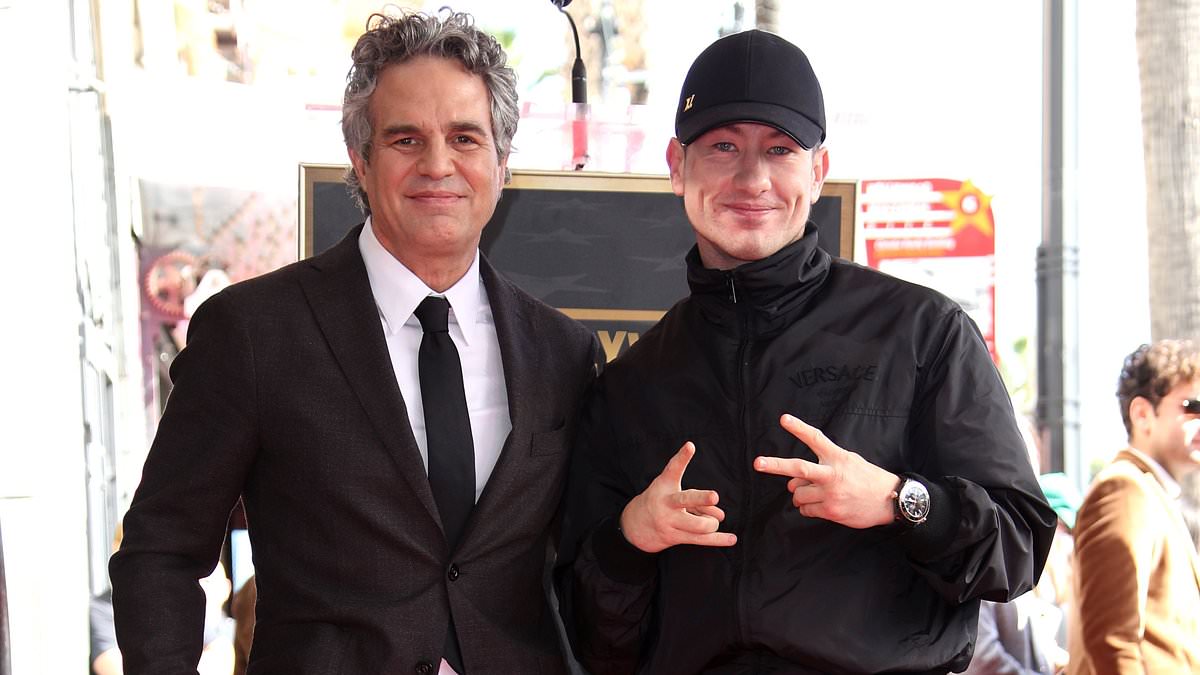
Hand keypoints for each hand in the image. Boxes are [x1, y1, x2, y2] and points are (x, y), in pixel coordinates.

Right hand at [619, 442, 737, 552]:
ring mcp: (669, 522)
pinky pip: (700, 540)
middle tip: (714, 496)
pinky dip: (718, 540)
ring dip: (711, 523)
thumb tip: (721, 515)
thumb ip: (698, 499)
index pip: (673, 469)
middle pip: (685, 500)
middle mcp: (666, 503)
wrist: (634, 525)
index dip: (682, 458)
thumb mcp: (673, 492)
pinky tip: (731, 539)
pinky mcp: (674, 537)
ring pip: (699, 525)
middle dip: (701, 499)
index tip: (690, 446)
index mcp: (664, 485)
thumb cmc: (660, 502)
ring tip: (711, 522)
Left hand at [753, 414, 897, 528]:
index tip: (784, 419)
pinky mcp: (831, 511)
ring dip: (800, 494)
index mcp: (837, 457)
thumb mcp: (849, 460)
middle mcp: (832, 474)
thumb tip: (794, 479)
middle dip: (776, 465)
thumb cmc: (866, 478)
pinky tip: (821, 504)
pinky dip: (807, 508)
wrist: (889, 501)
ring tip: (815, 493)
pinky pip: (805, 510)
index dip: (799, 428)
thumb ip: (822, 465)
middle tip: (758, 463)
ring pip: (798, 493)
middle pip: (798, 468)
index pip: (815, 438)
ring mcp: (831, 494)